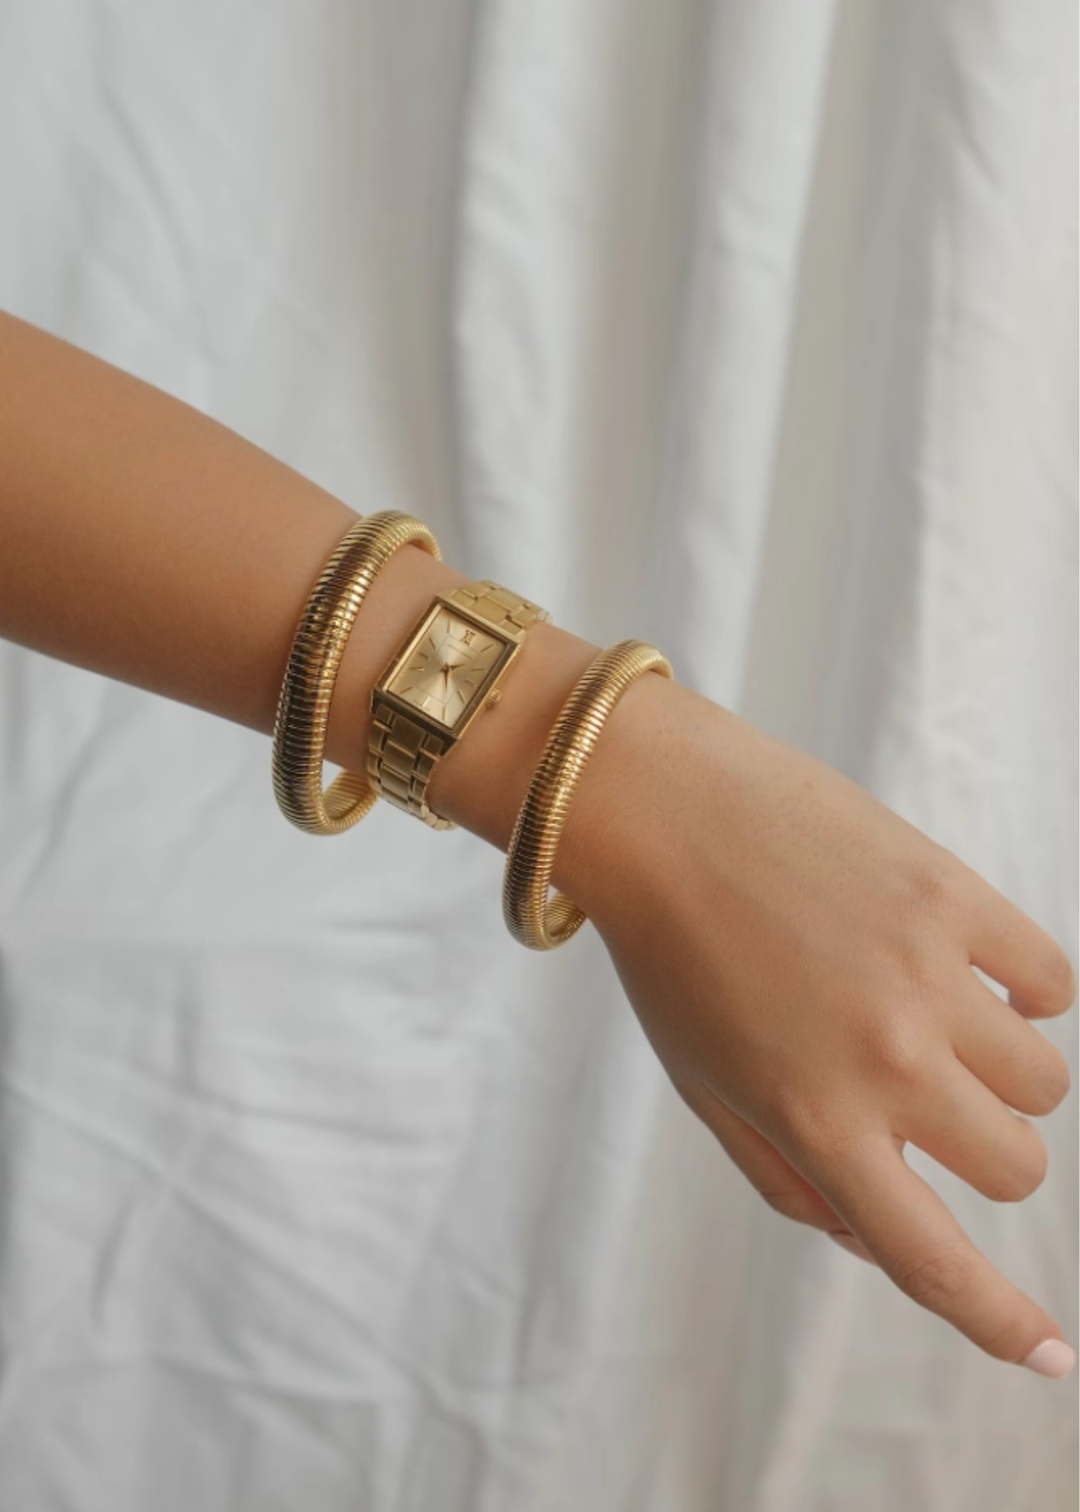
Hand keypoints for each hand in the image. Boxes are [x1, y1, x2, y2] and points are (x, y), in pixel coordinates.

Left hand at [556, 671, 1075, 1371]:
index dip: (999, 1322)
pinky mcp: (954, 895)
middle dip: (982, 1149)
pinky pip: (1052, 980)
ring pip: (1042, 1078)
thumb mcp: (704, 1088)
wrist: (658, 810)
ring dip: (999, 1067)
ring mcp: (928, 976)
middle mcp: (885, 1061)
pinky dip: (1025, 989)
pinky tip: (963, 966)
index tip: (1051, 1357)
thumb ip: (791, 1179)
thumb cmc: (670, 956)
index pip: (931, 1257)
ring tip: (926, 1012)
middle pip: (1016, 1164)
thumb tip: (883, 1241)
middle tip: (925, 1094)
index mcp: (814, 1122)